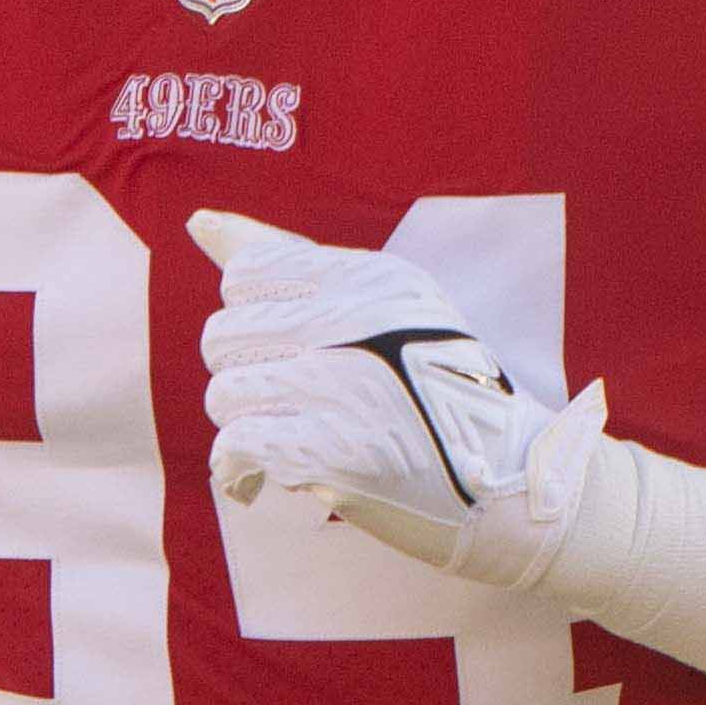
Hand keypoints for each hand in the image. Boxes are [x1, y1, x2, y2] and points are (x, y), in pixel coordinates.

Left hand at [194, 209, 597, 593]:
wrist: (506, 482)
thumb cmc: (437, 391)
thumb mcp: (384, 303)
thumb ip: (289, 261)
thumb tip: (199, 222)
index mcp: (367, 278)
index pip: (245, 274)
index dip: (254, 320)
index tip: (293, 350)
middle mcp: (352, 322)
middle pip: (224, 336)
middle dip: (247, 375)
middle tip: (295, 402)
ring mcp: (340, 387)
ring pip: (225, 394)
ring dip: (247, 426)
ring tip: (294, 438)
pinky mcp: (331, 450)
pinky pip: (235, 446)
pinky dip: (236, 470)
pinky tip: (261, 480)